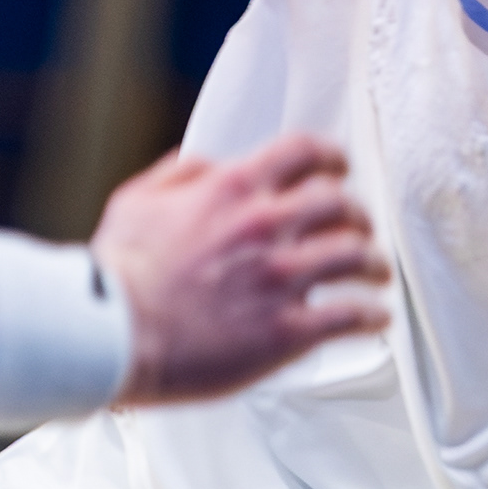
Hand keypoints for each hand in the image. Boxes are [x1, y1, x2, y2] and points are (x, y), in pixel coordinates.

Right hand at [90, 134, 388, 404]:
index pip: (303, 152)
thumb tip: (203, 164)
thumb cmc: (116, 278)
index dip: (330, 156)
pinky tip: (375, 317)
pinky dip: (371, 315)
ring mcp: (281, 278)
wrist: (111, 336)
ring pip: (357, 256)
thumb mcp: (135, 203)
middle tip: (359, 226)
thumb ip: (176, 175)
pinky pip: (350, 316)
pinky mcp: (287, 330)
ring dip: (373, 263)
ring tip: (377, 273)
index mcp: (231, 189)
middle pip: (341, 203)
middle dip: (356, 214)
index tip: (338, 166)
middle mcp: (265, 225)